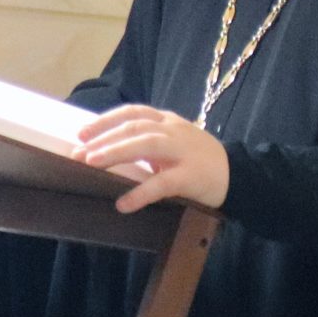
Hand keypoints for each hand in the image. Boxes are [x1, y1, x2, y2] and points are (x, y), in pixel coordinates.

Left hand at [75, 105, 229, 212]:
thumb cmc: (200, 161)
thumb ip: (148, 142)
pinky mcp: (191, 176)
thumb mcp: (174, 144)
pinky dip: (141, 193)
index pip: (134, 112)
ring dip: (116, 152)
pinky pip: (162, 183)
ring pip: (146, 144)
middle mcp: (174, 131)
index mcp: (168, 122)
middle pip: (135, 127)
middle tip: (78, 153)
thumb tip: (107, 149)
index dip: (106, 120)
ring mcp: (184, 152)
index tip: (81, 132)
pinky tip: (123, 204)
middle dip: (104, 138)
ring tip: (92, 164)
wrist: (239, 176)